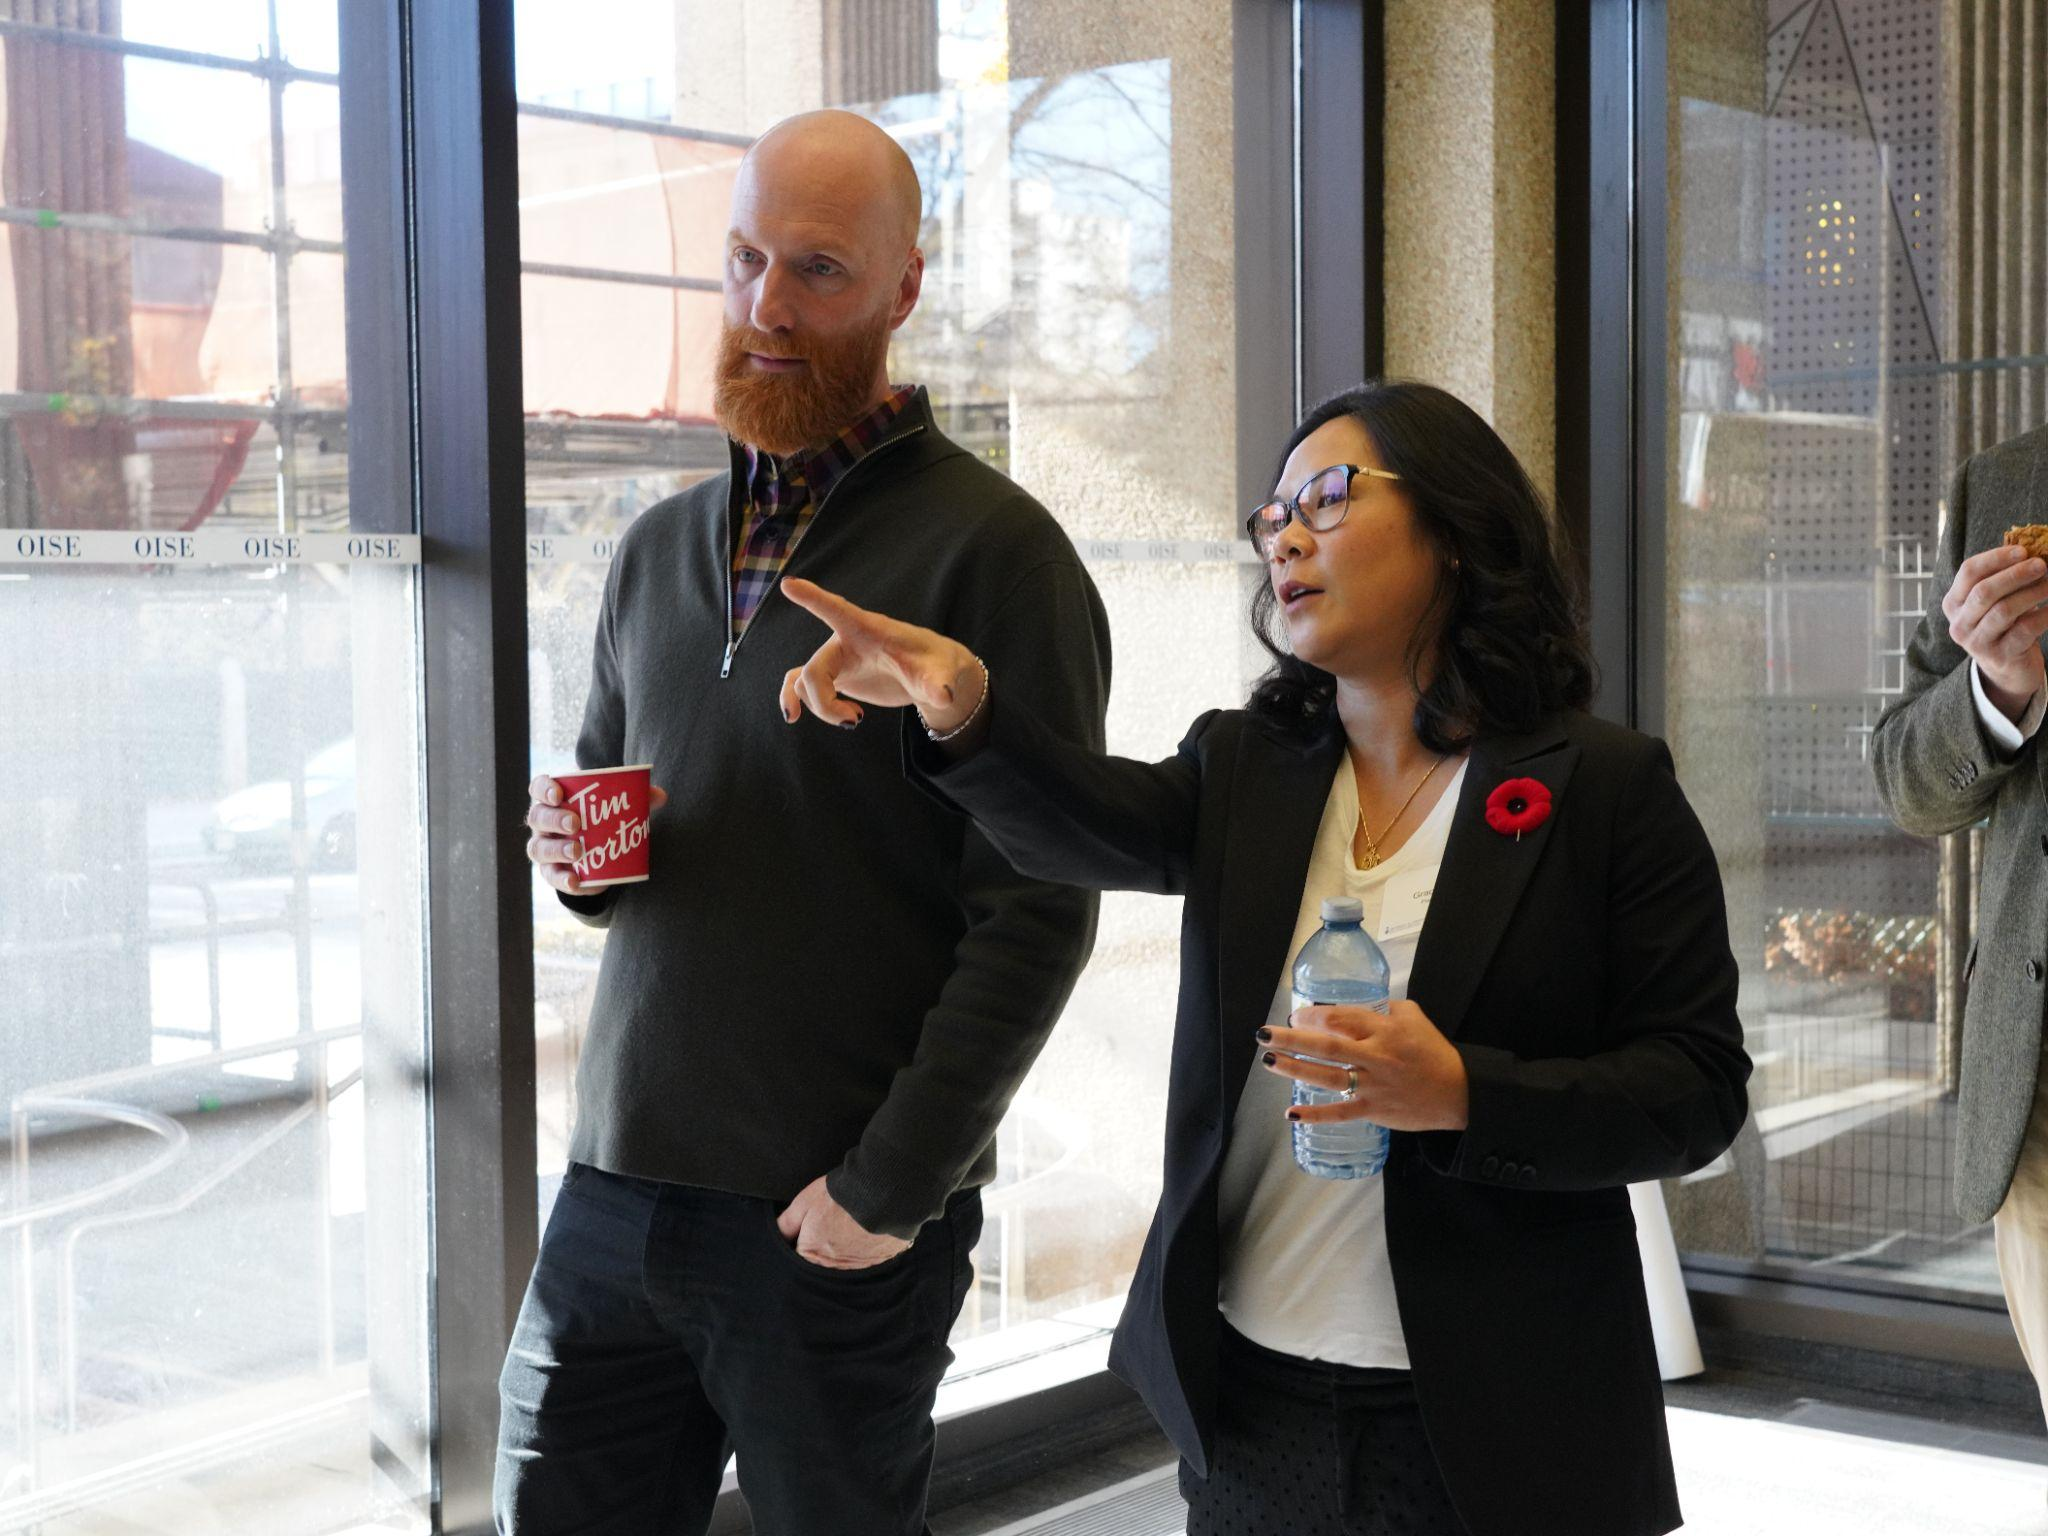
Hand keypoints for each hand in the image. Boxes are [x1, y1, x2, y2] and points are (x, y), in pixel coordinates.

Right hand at [524, 774, 667, 894]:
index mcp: (553, 797)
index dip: (544, 789)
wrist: (594, 847)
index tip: (559, 794)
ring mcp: (543, 847)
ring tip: (577, 852)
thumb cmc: (599, 816)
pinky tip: (576, 881)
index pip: (538, 787)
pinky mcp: (552, 871)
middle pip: (538, 818)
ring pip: (538, 848)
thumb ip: (637, 797)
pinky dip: (563, 880)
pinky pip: (552, 876)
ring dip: (556, 850)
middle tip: (575, 824)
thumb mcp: (614, 804)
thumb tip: (661, 796)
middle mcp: (542, 822)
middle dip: (554, 820)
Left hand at [776, 1174, 910, 1269]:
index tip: (813, 1224)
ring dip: (847, 1249)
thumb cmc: (838, 1197)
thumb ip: (787, 1223)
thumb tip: (777, 1235)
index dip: (804, 1239)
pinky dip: (868, 1248)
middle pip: (824, 1262)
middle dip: (826, 1246)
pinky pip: (870, 1259)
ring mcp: (859, 1266)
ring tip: (852, 1225)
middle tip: (834, 1222)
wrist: (880, 1193)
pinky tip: (869, 1231)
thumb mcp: (804, 1203)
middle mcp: (834, 1267)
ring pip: (847, 1261)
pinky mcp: (880, 1260)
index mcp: (812, 1255)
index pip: (800, 1256)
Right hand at [778, 578, 984, 735]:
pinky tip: (794, 717)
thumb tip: (944, 697)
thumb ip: (937, 683)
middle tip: (856, 721)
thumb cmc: (935, 664)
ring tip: (855, 721)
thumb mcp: (940, 673)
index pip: (837, 610)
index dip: (813, 598)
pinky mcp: (836, 677)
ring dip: (821, 708)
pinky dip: (793, 699)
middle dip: (824, 702)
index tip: (788, 584)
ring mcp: (838, 660)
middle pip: (814, 670)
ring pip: (803, 682)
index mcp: (868, 630)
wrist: (931, 676)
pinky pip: (798, 684)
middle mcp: (845, 641)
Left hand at [1260, 999, 1469, 1131]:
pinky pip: (1340, 1112)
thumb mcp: (1414, 1018)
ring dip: (1295, 1069)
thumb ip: (1385, 1008)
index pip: (1342, 1018)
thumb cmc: (1434, 1052)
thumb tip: (1356, 1005)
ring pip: (1328, 1076)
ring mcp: (1373, 1085)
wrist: (1458, 1093)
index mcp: (1384, 1030)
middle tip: (1265, 1034)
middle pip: (1328, 1046)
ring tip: (1269, 1061)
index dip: (1314, 1016)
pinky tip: (1291, 1113)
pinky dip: (1315, 1114)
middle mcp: (1375, 1056)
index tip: (1296, 1016)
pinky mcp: (1374, 1110)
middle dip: (1292, 1039)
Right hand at [1942, 543, 2047, 720]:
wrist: (2005, 668)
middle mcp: (1959, 623)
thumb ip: (2000, 578)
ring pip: (2004, 610)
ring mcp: (1977, 642)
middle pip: (1984, 591)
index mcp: (1954, 603)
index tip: (2023, 550)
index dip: (1996, 558)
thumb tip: (2029, 547)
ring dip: (2032, 593)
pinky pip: (2025, 630)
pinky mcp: (1999, 656)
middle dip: (2015, 574)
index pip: (1968, 572)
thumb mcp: (1993, 602)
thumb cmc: (2002, 625)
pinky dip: (2044, 615)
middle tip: (2041, 565)